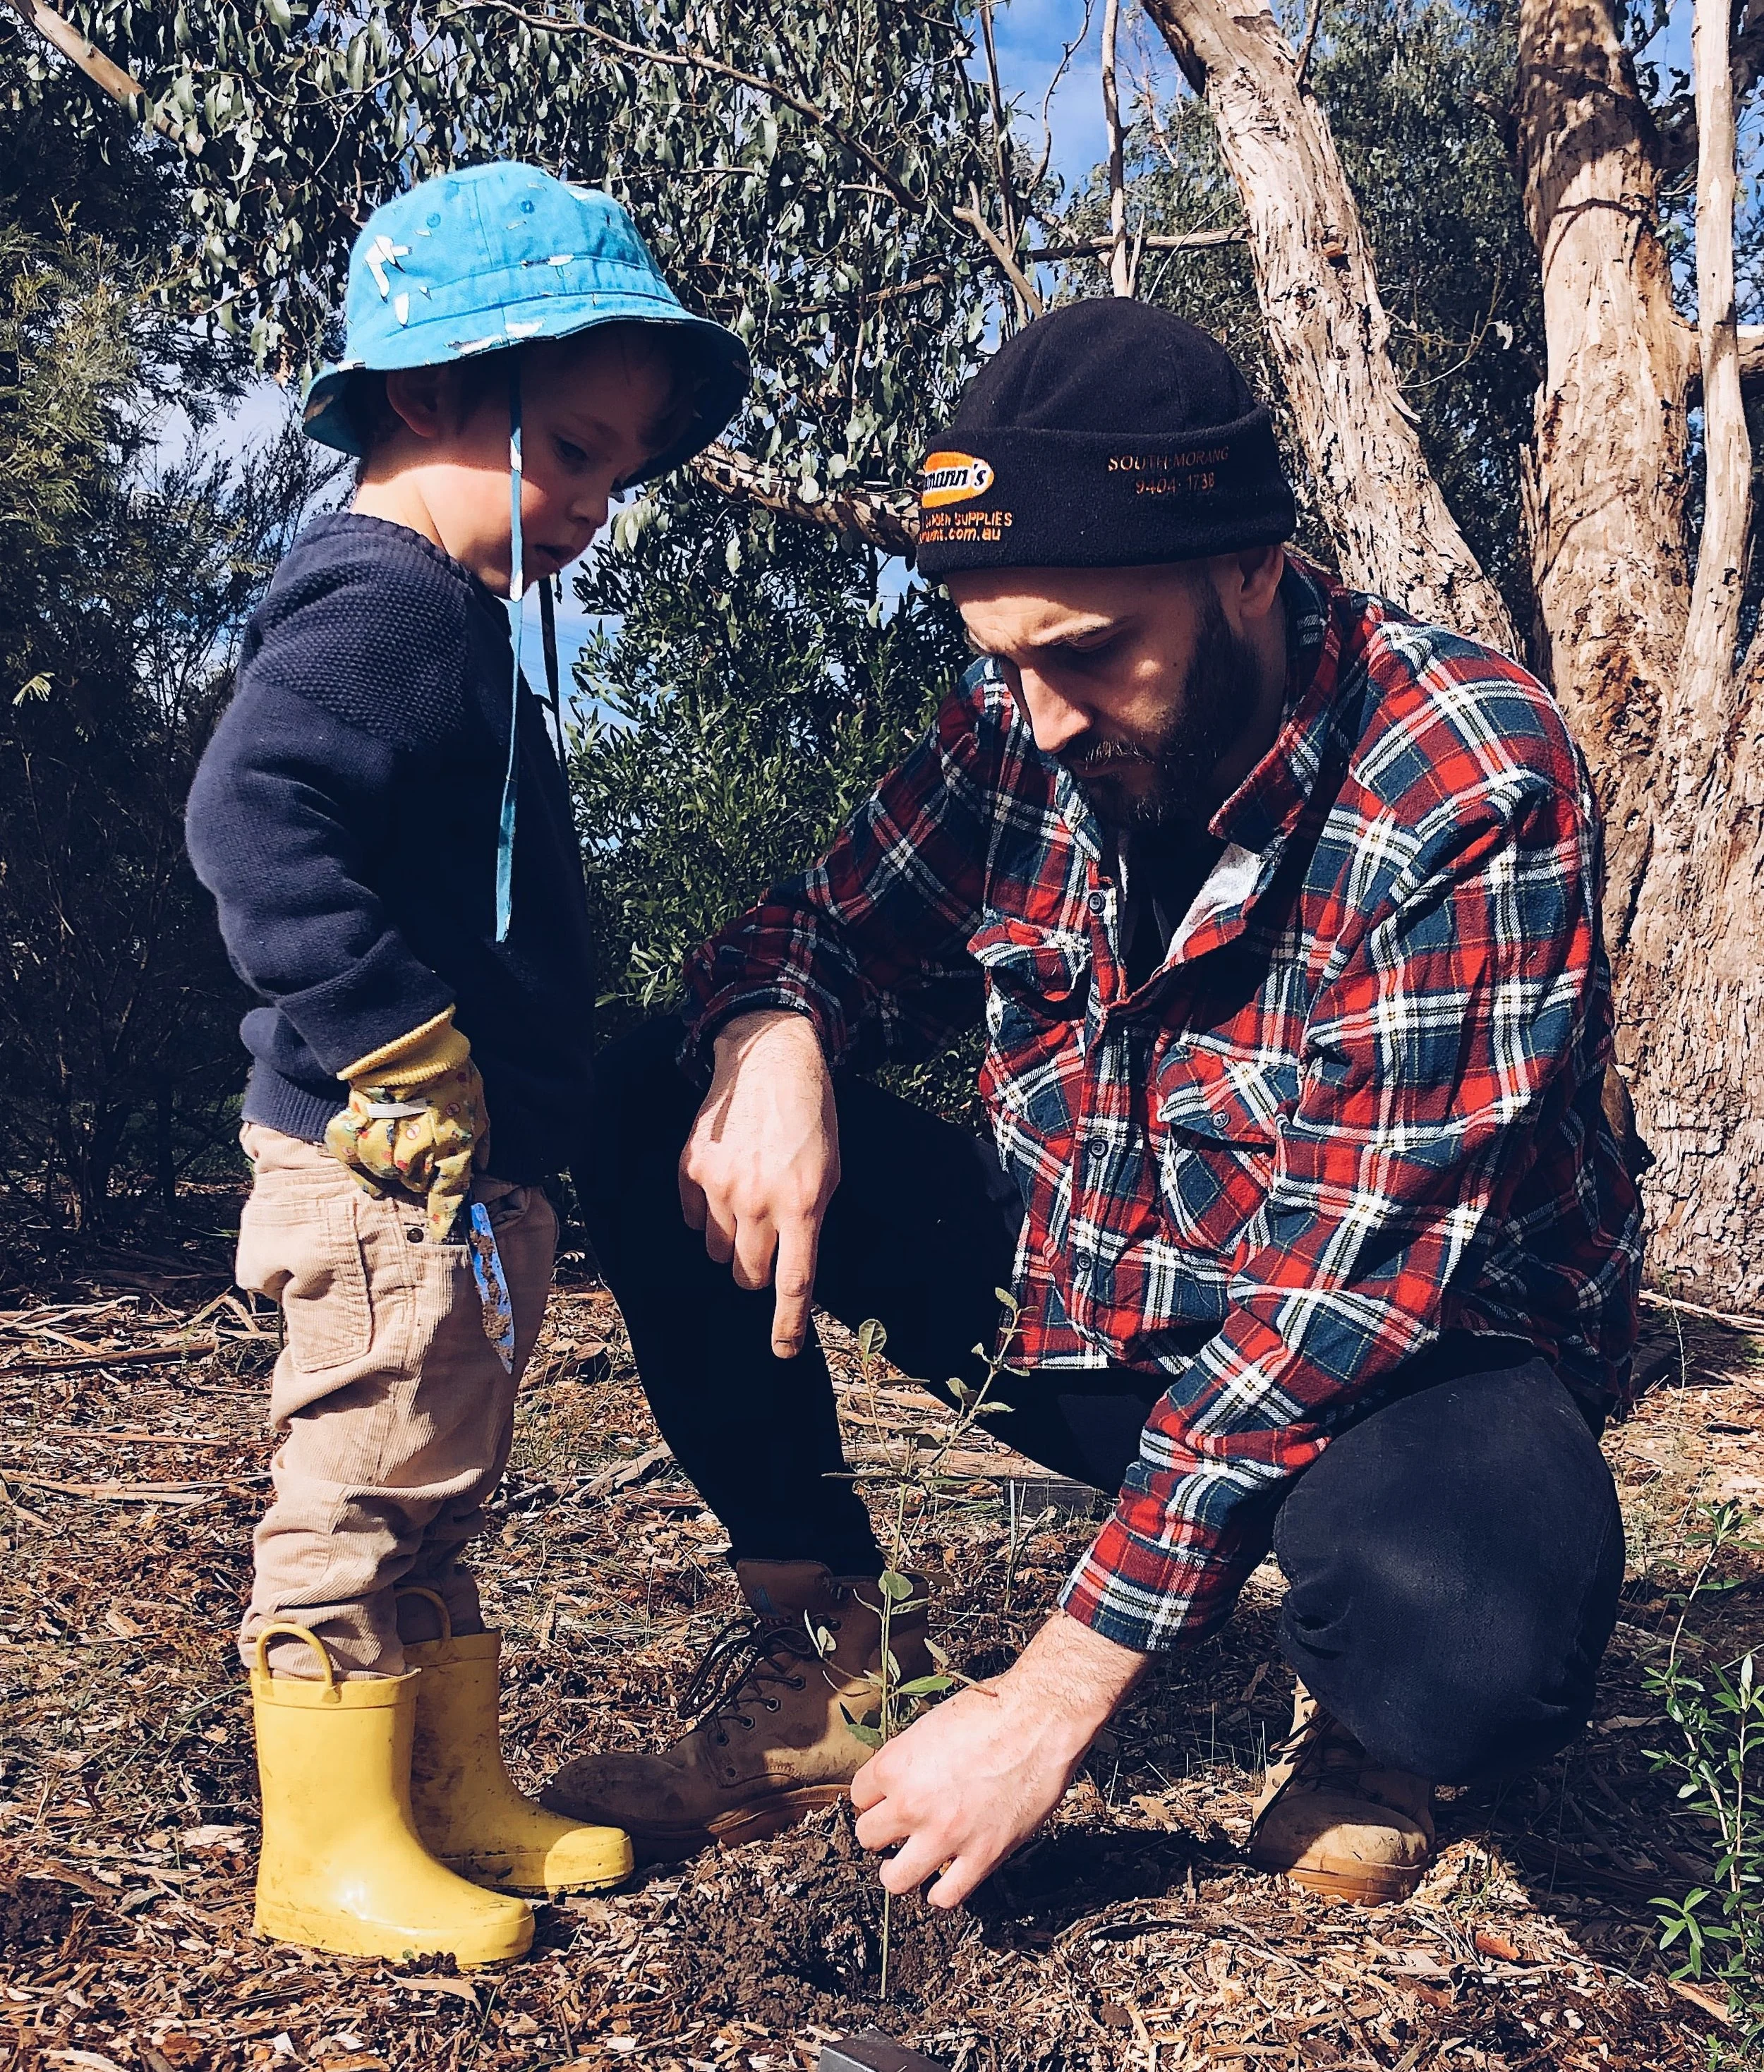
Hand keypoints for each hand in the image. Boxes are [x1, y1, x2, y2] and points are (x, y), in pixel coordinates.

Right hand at [325, 1007, 489, 1243]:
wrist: (410, 1046)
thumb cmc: (451, 1073)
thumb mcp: (478, 1104)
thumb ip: (479, 1139)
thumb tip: (481, 1164)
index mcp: (450, 1151)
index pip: (447, 1196)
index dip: (444, 1217)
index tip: (441, 1233)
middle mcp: (415, 1157)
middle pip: (416, 1186)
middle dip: (423, 1175)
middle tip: (424, 1151)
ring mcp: (382, 1147)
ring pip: (387, 1175)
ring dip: (394, 1165)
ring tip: (400, 1143)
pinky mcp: (355, 1133)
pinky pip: (352, 1163)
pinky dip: (359, 1168)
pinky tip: (368, 1167)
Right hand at [678, 1009, 838, 1356]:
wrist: (769, 1059)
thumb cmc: (810, 1118)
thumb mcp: (830, 1172)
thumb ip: (811, 1220)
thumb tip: (791, 1266)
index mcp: (802, 1205)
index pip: (794, 1281)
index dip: (788, 1323)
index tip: (784, 1352)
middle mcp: (758, 1201)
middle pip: (747, 1274)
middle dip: (756, 1270)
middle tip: (766, 1242)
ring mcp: (719, 1185)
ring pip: (717, 1251)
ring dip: (732, 1241)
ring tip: (748, 1199)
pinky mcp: (691, 1169)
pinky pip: (693, 1219)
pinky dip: (707, 1213)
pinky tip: (725, 1181)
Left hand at [850, 1612, 1145, 1907]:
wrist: (1039, 1720)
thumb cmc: (990, 1711)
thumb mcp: (931, 1726)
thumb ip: (908, 1760)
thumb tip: (899, 1783)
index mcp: (895, 1765)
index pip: (858, 1795)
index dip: (874, 1796)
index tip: (886, 1798)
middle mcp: (912, 1804)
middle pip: (868, 1836)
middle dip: (881, 1832)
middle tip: (897, 1828)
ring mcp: (946, 1835)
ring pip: (896, 1879)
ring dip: (899, 1870)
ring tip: (908, 1863)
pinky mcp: (982, 1856)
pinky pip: (946, 1895)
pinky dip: (940, 1891)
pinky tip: (944, 1878)